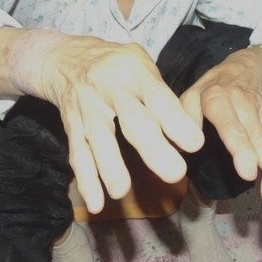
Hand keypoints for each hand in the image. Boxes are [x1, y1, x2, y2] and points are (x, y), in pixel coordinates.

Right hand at [12, 31, 204, 212]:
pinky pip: (78, 154)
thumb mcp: (143, 66)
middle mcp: (111, 89)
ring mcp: (88, 108)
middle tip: (175, 174)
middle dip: (153, 148)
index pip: (158, 97)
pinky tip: (95, 203)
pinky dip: (86, 180)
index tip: (195, 144)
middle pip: (132, 120)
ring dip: (109, 166)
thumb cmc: (118, 67)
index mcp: (136, 73)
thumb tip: (190, 136)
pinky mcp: (72, 127)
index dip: (176, 120)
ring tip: (121, 191)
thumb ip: (164, 98)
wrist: (66, 58)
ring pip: (98, 138)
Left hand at [180, 47, 261, 205]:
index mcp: (220, 101)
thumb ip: (185, 117)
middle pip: (261, 140)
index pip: (232, 127)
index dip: (242, 149)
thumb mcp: (192, 93)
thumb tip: (184, 145)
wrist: (248, 67)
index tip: (248, 173)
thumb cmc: (213, 87)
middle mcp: (246, 110)